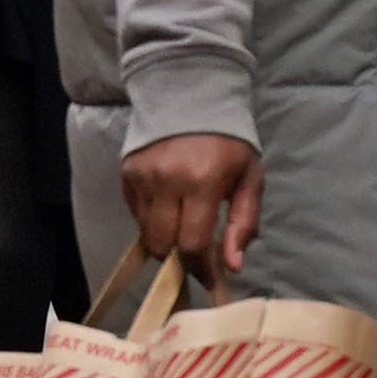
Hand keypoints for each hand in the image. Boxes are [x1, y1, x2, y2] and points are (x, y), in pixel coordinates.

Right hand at [120, 133, 265, 274]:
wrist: (191, 96)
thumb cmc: (229, 142)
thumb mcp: (250, 178)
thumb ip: (244, 223)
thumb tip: (233, 266)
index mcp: (202, 182)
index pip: (193, 243)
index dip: (202, 270)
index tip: (211, 281)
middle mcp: (166, 181)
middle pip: (163, 244)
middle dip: (179, 259)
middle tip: (195, 256)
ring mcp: (141, 177)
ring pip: (146, 232)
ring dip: (165, 240)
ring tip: (182, 230)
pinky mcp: (126, 172)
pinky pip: (135, 212)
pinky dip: (151, 220)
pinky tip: (168, 207)